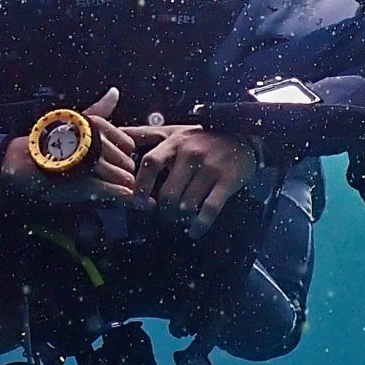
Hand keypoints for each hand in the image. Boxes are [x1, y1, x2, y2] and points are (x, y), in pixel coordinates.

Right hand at [0, 89, 137, 203]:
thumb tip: (114, 92)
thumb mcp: (77, 122)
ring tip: (108, 184)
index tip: (110, 157)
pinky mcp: (87, 185)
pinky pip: (115, 191)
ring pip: (124, 177)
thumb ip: (100, 109)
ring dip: (119, 184)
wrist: (25, 162)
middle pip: (127, 162)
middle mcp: (98, 144)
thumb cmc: (51, 142)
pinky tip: (118, 195)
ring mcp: (93, 166)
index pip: (128, 144)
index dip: (121, 153)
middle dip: (121, 170)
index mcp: (97, 127)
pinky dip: (119, 194)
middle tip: (108, 174)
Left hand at [129, 124, 256, 236]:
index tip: (138, 202)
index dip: (141, 186)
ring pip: (186, 204)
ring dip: (181, 217)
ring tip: (182, 218)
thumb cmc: (203, 138)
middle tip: (167, 214)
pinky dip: (200, 225)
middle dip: (164, 210)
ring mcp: (210, 167)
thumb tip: (118, 134)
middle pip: (167, 193)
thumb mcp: (175, 132)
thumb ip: (146, 134)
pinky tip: (195, 231)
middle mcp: (191, 153)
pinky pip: (209, 209)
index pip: (151, 163)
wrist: (245, 136)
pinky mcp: (227, 181)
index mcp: (175, 142)